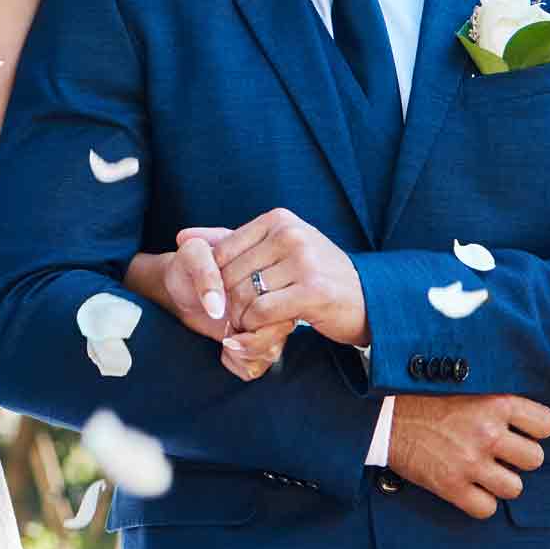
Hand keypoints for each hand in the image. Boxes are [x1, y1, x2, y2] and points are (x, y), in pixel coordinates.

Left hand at [128, 231, 279, 381]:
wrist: (180, 284)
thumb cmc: (189, 265)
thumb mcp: (192, 256)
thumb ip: (206, 273)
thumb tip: (218, 309)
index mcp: (270, 273)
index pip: (276, 301)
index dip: (248, 310)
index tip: (227, 302)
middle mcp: (275, 300)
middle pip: (279, 331)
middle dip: (247, 333)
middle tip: (228, 322)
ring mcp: (269, 324)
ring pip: (272, 352)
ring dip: (244, 351)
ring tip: (226, 339)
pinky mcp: (256, 345)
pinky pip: (258, 367)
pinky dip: (239, 364)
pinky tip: (226, 349)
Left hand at [206, 209, 367, 347]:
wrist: (367, 299)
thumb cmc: (316, 276)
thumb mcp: (275, 250)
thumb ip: (227, 241)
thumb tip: (182, 237)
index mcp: (279, 220)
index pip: (222, 251)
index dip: (217, 281)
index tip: (226, 298)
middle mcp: (291, 234)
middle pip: (230, 275)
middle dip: (227, 303)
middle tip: (235, 318)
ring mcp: (304, 260)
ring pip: (244, 295)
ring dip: (241, 318)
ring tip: (250, 324)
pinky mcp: (313, 290)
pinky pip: (262, 311)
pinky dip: (256, 326)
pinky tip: (265, 328)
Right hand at [386, 393, 549, 518]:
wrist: (384, 417)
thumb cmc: (426, 399)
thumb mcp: (468, 388)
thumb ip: (498, 402)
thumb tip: (527, 420)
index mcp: (495, 403)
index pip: (546, 425)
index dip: (536, 430)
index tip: (522, 431)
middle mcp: (487, 433)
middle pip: (535, 460)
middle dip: (519, 459)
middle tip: (500, 453)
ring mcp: (470, 462)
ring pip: (515, 488)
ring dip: (501, 482)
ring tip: (484, 472)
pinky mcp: (451, 486)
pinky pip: (486, 509)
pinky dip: (480, 502)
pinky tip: (469, 488)